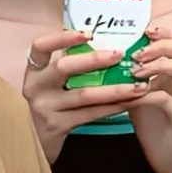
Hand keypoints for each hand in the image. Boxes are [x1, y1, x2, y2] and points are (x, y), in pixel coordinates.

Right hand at [20, 29, 147, 163]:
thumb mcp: (49, 81)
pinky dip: (110, 107)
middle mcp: (36, 87)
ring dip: (113, 89)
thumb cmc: (49, 101)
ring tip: (138, 85)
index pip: (40, 47)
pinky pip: (89, 114)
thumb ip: (68, 63)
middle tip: (120, 54)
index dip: (62, 38)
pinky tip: (128, 103)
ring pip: (83, 95)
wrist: (33, 139)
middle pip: (63, 67)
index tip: (87, 34)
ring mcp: (46, 107)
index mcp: (34, 70)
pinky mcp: (57, 125)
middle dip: (94, 59)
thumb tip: (103, 40)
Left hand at [127, 24, 171, 172]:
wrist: (164, 158)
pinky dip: (143, 93)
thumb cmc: (151, 124)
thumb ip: (135, 74)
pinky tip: (125, 96)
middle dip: (162, 46)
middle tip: (138, 55)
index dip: (167, 33)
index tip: (146, 31)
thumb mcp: (141, 93)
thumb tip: (112, 53)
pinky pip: (163, 97)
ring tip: (134, 72)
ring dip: (157, 66)